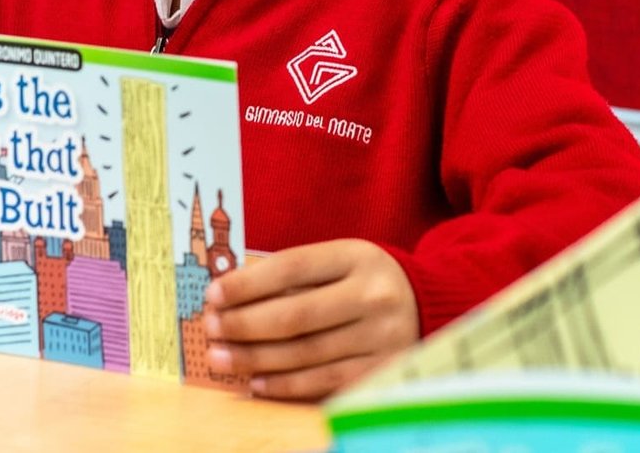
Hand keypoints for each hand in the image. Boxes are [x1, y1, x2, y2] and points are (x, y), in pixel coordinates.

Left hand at [203, 238, 417, 400]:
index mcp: (357, 256)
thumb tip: (231, 293)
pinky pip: (324, 381)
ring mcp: (381, 336)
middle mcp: (373, 295)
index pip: (291, 267)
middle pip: (295, 314)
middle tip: (211, 329)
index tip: (213, 294)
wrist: (428, 305)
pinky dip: (285, 384)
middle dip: (244, 324)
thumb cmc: (364, 281)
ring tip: (222, 357)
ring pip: (305, 352)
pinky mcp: (382, 369)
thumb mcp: (339, 261)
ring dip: (255, 357)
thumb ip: (293, 275)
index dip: (247, 283)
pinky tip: (256, 381)